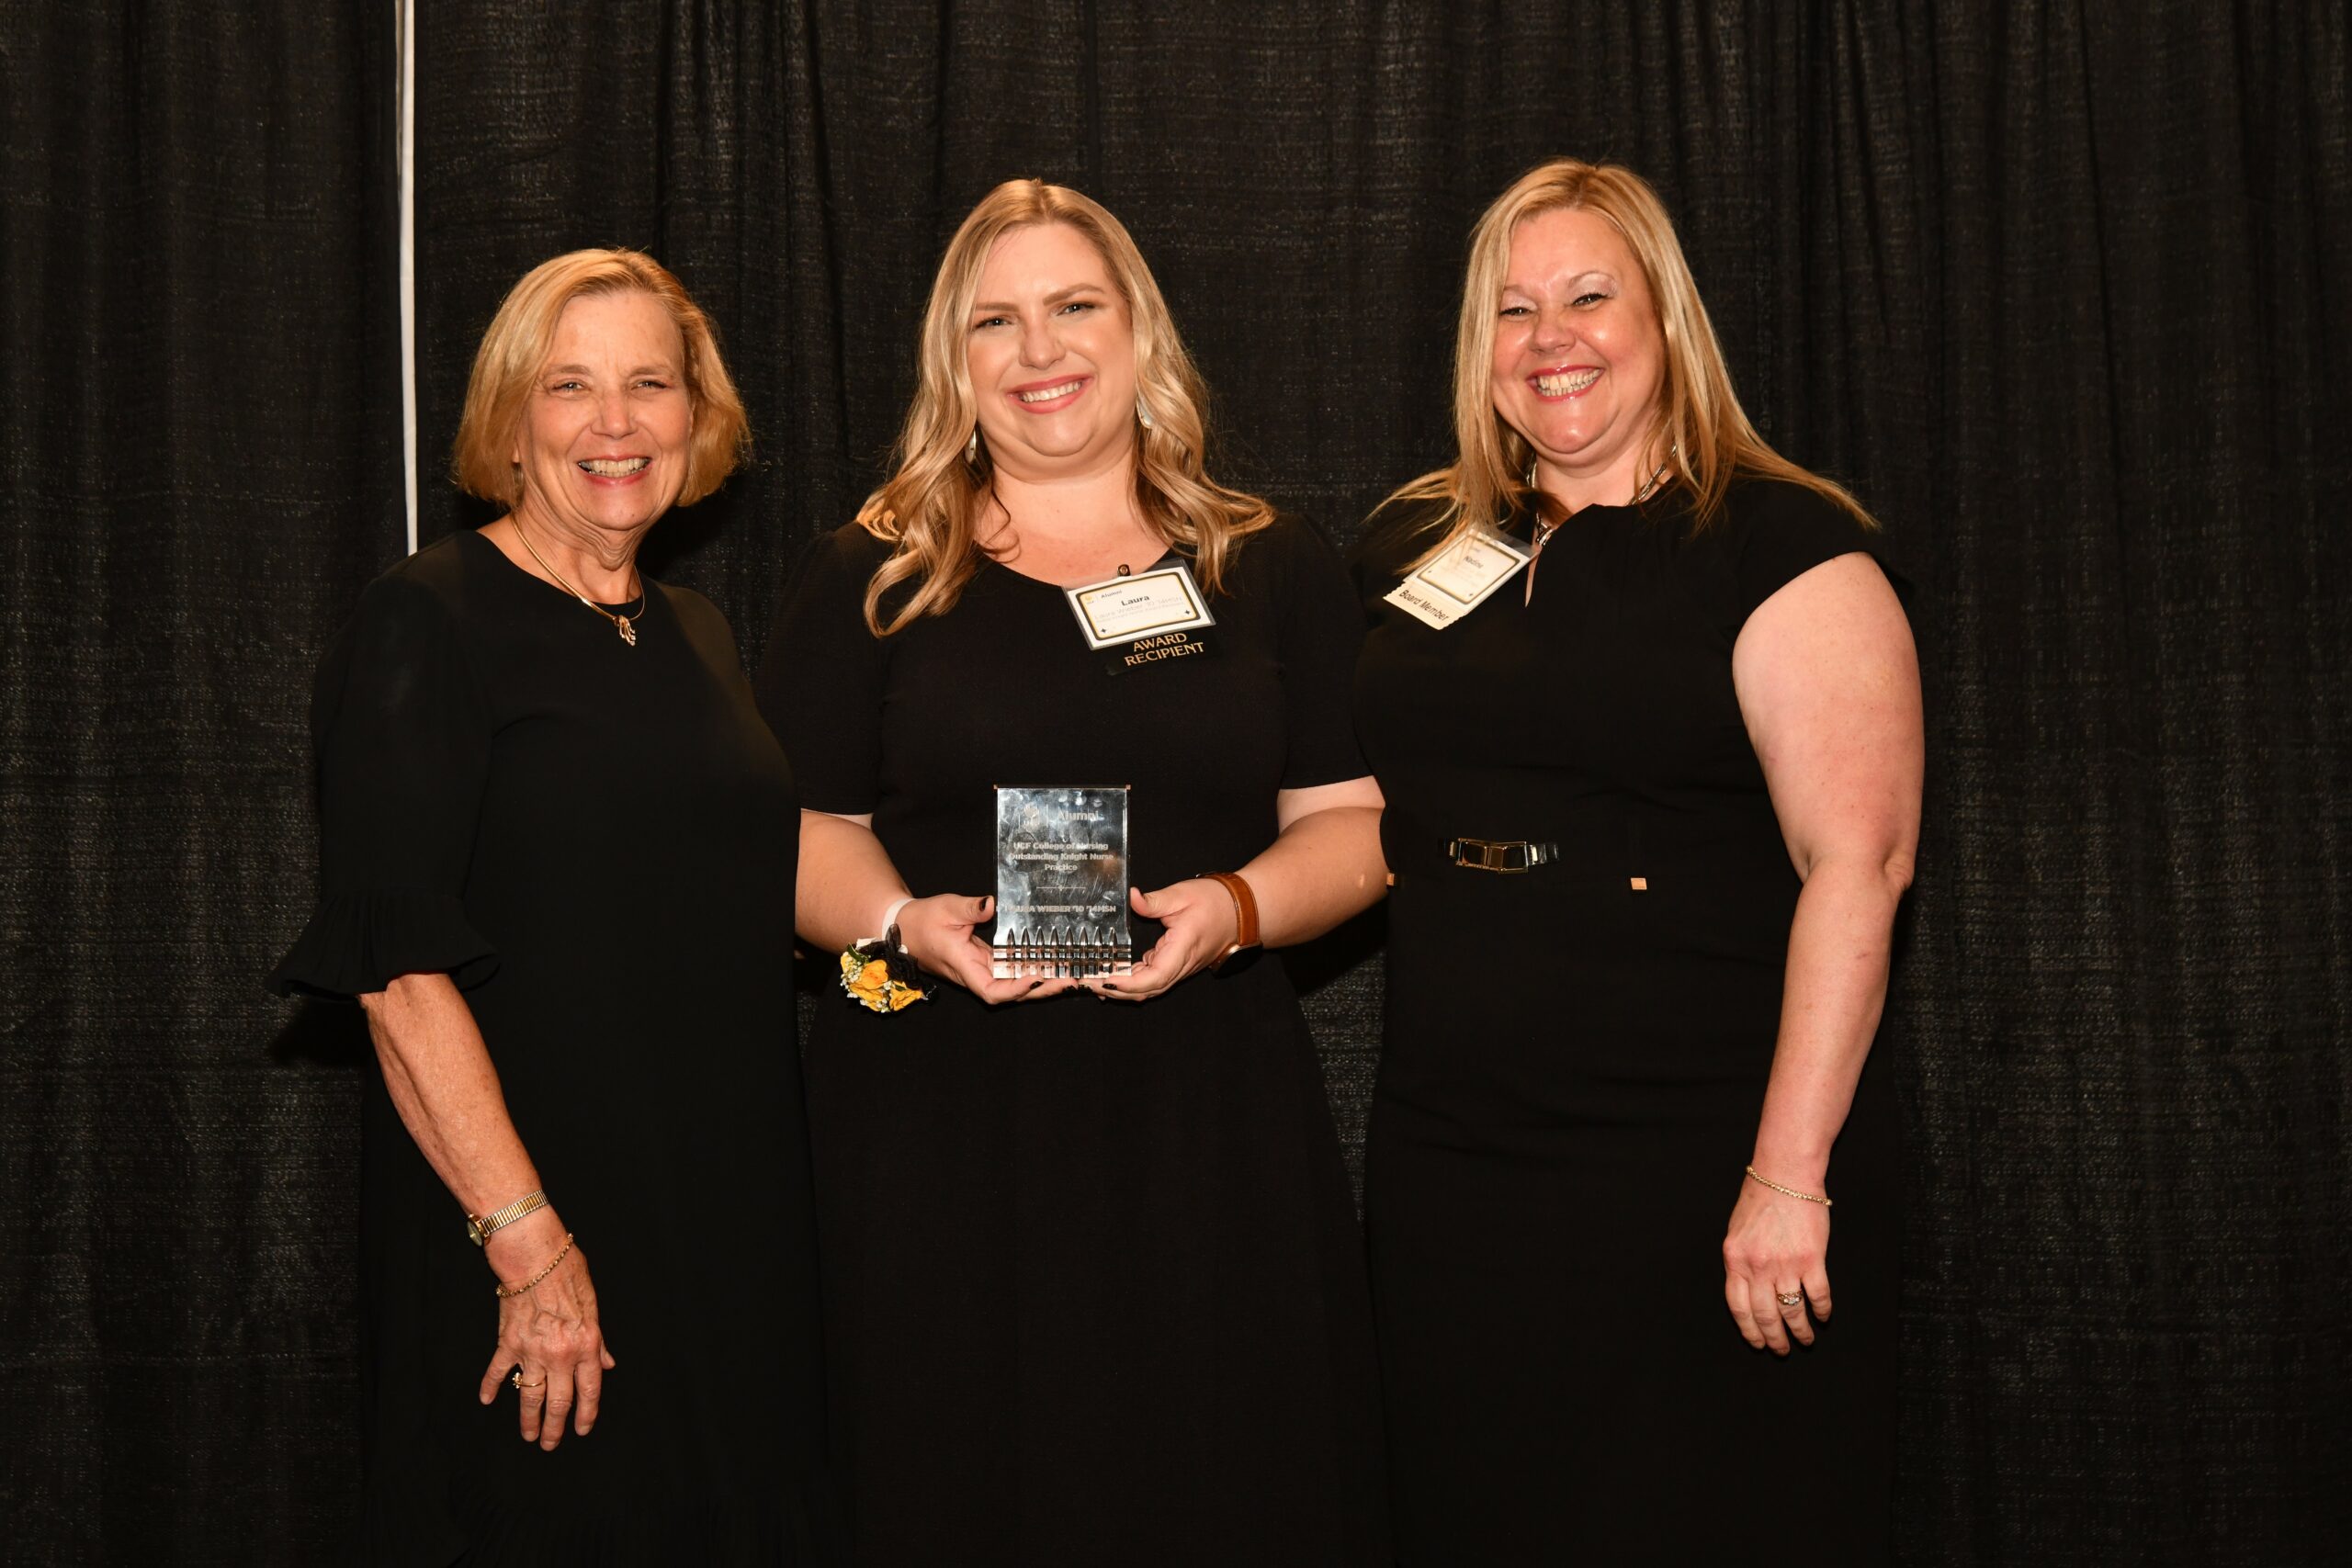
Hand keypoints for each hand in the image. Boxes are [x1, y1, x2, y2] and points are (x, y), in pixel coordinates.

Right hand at [477, 1210, 615, 1449]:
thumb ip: (599, 1340)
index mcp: (586, 1344)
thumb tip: (607, 1364)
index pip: (590, 1389)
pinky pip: (498, 1372)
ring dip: (528, 1419)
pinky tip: (486, 1400)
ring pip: (530, 1395)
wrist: (535, 1257)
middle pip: (559, 1401)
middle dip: (555, 1427)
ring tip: (529, 1435)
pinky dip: (490, 1387)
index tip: (581, 1429)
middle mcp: (560, 1354)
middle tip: (551, 1444)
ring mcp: (532, 1351)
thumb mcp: (593, 1305)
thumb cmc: (568, 1273)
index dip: (586, 1413)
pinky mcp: (507, 1343)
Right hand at [895, 892, 1074, 1003]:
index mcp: (964, 966)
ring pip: (1014, 986)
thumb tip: (990, 904)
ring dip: (1041, 983)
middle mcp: (975, 974)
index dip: (1015, 990)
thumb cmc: (923, 921)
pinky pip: (1011, 973)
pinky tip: (1052, 965)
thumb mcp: (947, 908)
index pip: (991, 990)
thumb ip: (970, 908)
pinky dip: (1031, 971)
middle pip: (1011, 994)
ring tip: (1069, 976)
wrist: (906, 929)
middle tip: (1069, 981)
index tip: (1036, 977)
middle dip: (1041, 990)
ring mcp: (982, 970)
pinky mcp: (986, 963)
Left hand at [1083, 881, 1237, 1001]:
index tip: (1104, 979)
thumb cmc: (1215, 902)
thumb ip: (1155, 901)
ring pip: (1148, 989)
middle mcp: (1180, 966)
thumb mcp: (1182, 895)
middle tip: (1086, 982)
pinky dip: (1130, 982)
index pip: (1153, 978)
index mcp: (1182, 950)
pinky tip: (1111, 976)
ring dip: (1121, 989)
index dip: (1127, 983)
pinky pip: (1151, 981)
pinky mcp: (1175, 965)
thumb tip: (1132, 898)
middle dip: (1115, 990)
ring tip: (1093, 981)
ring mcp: (1178, 969)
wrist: (1241, 911)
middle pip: (1146, 990)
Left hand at [1721, 1177, 1832, 1354]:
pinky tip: (1823, 1316)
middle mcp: (1757, 1267)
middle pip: (1765, 1315)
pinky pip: (1817, 1295)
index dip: (1749, 1330)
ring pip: (1793, 1311)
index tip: (1758, 1343)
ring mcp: (1785, 1264)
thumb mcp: (1736, 1232)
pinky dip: (1822, 1310)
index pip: (1738, 1307)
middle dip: (1774, 1339)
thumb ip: (1739, 1262)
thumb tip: (1744, 1290)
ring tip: (1805, 1339)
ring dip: (1800, 1331)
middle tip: (1782, 1349)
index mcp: (1735, 1260)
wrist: (1785, 1176)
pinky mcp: (1811, 1260)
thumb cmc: (1760, 1200)